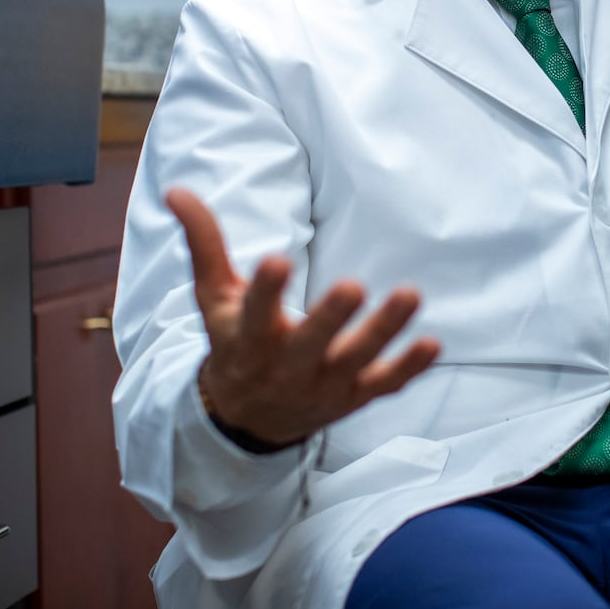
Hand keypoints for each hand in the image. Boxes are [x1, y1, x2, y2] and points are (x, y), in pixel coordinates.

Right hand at [166, 187, 440, 448]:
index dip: (264, 290)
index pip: (253, 314)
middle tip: (352, 285)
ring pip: (357, 361)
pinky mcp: (353, 397)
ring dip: (385, 331)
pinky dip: (409, 368)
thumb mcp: (213, 297)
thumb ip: (203, 243)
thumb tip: (177, 189)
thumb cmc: (233, 343)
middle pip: (310, 344)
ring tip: (411, 294)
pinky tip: (432, 343)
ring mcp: (323, 385)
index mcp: (247, 339)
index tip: (277, 260)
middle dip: (330, 318)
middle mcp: (285, 367)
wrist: (247, 419)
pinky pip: (385, 385)